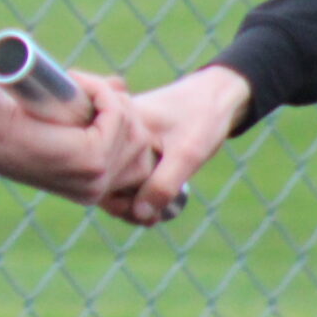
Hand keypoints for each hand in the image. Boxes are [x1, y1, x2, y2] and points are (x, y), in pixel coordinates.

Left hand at [0, 69, 155, 206]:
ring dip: (107, 96)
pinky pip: (119, 116)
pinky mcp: (91, 161)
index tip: (103, 98)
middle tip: (83, 86)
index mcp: (90, 187)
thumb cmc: (9, 116)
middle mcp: (96, 190)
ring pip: (134, 127)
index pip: (141, 158)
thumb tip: (122, 84)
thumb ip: (92, 111)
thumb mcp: (60, 121)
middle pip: (143, 143)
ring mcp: (95, 180)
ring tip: (74, 83)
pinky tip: (75, 82)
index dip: (127, 122)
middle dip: (121, 108)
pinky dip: (101, 92)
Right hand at [105, 65, 247, 226]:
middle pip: (102, 173)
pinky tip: (150, 206)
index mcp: (116, 122)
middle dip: (120, 202)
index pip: (99, 167)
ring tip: (151, 217)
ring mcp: (117, 136)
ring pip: (113, 174)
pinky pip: (122, 170)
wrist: (216, 96)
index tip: (134, 215)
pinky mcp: (126, 143)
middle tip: (146, 221)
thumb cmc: (203, 117)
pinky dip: (134, 188)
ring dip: (128, 198)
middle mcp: (109, 126)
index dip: (111, 196)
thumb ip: (163, 184)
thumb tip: (139, 215)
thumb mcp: (188, 154)